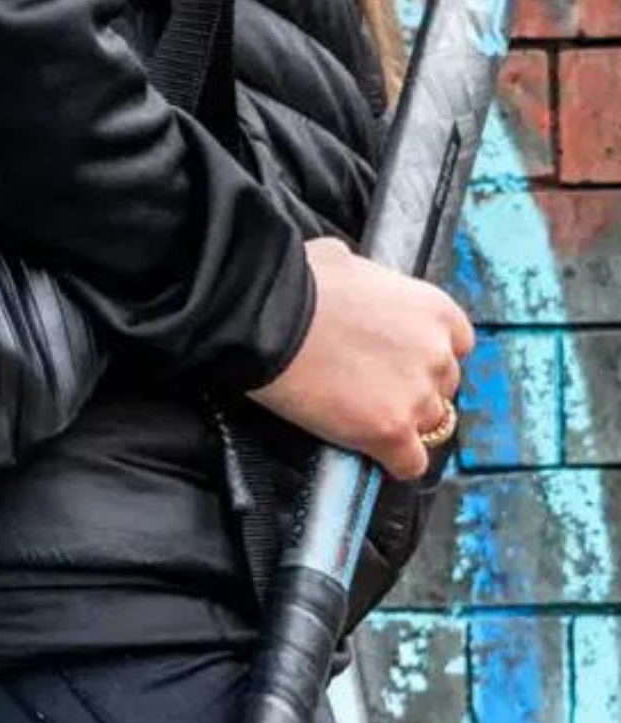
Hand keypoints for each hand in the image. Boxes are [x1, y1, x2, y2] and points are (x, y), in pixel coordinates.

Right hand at [246, 236, 474, 481]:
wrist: (266, 320)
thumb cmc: (296, 285)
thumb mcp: (338, 259)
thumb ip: (362, 276)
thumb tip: (345, 269)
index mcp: (432, 308)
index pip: (456, 344)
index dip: (423, 353)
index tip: (397, 358)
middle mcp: (436, 354)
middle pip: (442, 386)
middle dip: (411, 387)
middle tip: (369, 384)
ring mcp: (417, 397)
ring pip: (428, 426)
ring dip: (400, 422)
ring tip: (360, 416)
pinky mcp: (391, 432)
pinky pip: (410, 463)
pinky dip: (392, 460)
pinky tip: (368, 449)